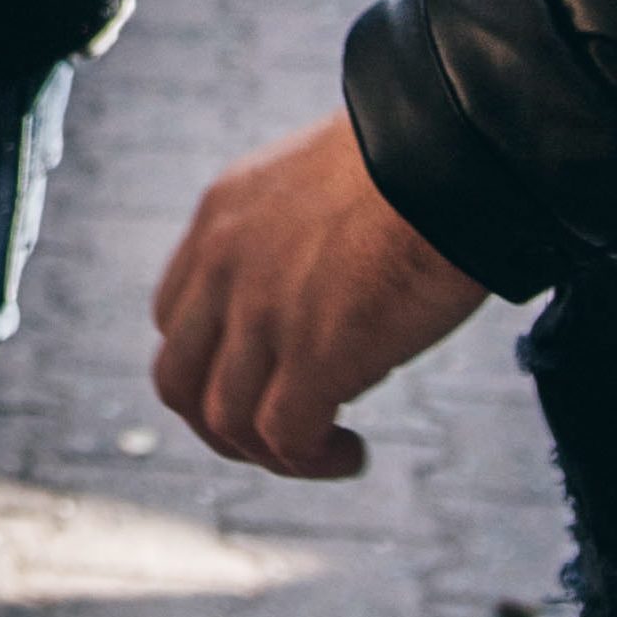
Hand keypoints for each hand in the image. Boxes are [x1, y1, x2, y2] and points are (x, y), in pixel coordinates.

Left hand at [150, 112, 485, 477]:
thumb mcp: (309, 184)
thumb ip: (285, 239)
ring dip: (272, 454)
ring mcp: (262, 311)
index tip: (268, 377)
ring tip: (329, 448)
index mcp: (220, 217)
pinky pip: (282, 439)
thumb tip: (313, 302)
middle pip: (177, 379)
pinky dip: (311, 460)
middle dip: (222, 425)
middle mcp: (223, 264)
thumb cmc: (404, 166)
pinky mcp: (314, 353)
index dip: (214, 364)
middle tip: (282, 436)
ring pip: (222, 420)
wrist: (443, 156)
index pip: (173, 316)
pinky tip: (354, 450)